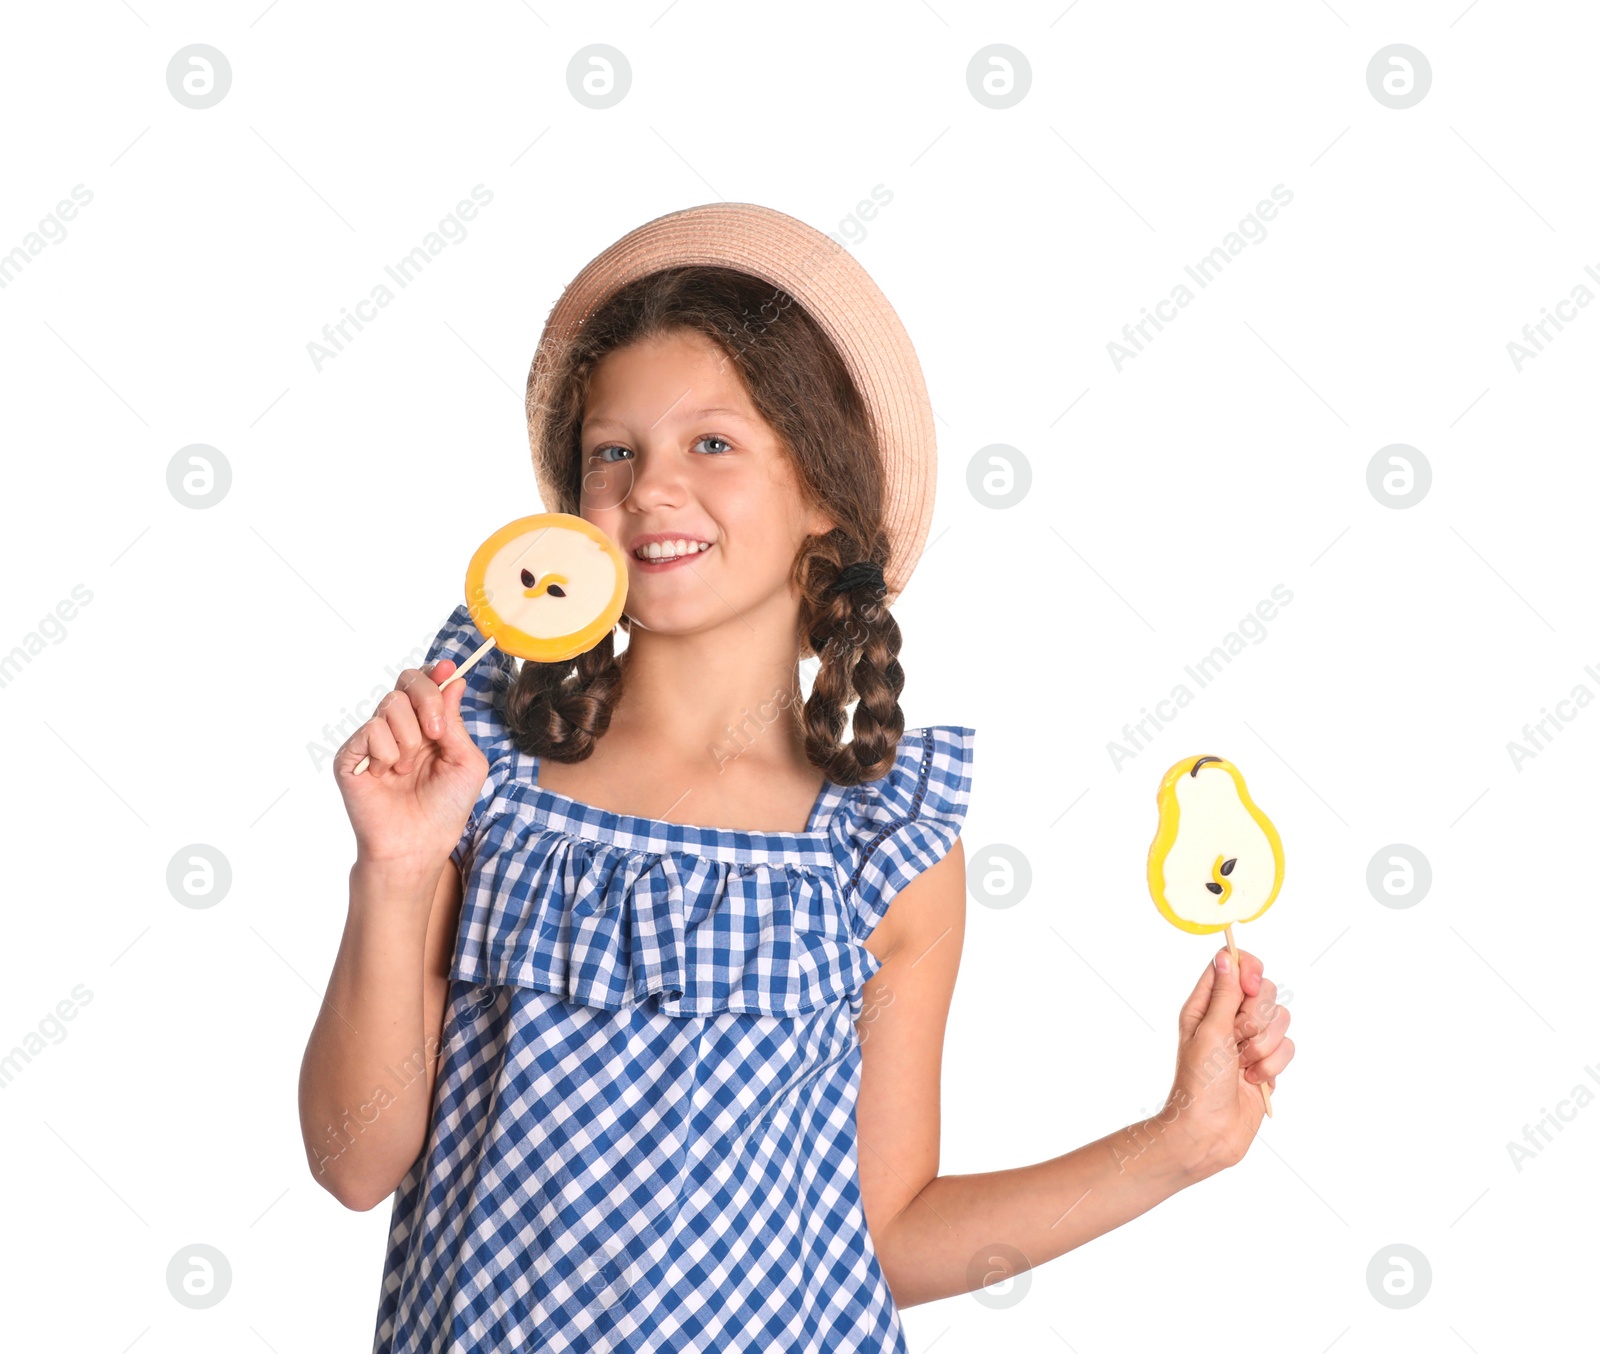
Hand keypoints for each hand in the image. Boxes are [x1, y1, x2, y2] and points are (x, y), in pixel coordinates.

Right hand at [333, 659, 488, 870]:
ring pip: (391, 705)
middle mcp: (399, 728)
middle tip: (436, 734)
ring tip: (409, 768)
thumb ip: (456, 721)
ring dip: (410, 738)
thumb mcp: (466, 762)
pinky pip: (371, 730)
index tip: (449, 669)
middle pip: (407, 682)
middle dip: (427, 700)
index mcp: (427, 726)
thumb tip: (455, 679)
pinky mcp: (351, 755)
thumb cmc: (445, 808)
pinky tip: (388, 774)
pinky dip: (387, 753)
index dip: (436, 673)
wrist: (418, 844)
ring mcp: (373, 740)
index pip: (425, 684)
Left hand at [1164, 947, 1294, 1176]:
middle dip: (1257, 1018)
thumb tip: (1226, 955)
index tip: (1252, 987)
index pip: (1233, 965)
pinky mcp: (1266, 1063)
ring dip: (1264, 1046)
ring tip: (1244, 1066)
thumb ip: (1224, 994)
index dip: (1250, 969)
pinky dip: (1273, 1065)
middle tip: (1238, 1040)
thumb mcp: (1209, 1032)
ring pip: (1281, 1020)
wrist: (1209, 1133)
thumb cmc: (1199, 1083)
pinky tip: (1254, 1081)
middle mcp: (1228, 1019)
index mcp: (1206, 1005)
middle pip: (1264, 991)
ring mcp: (1249, 1041)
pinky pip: (1288, 1047)